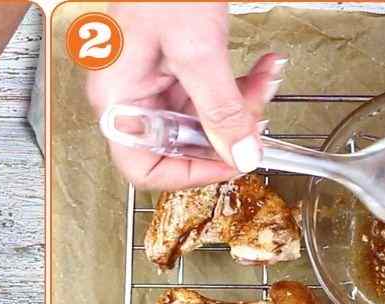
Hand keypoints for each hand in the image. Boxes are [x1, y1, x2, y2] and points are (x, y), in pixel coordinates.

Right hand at [85, 2, 284, 189]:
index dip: (191, 174)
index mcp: (118, 99)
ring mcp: (148, 77)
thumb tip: (242, 154)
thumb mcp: (198, 48)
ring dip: (239, 102)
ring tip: (266, 78)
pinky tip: (260, 66)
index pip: (145, 168)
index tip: (232, 162)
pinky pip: (204, 89)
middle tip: (259, 113)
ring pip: (199, 116)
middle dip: (227, 128)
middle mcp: (128, 94)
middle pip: (179, 142)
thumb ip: (222, 108)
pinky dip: (236, 82)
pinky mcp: (169, 61)